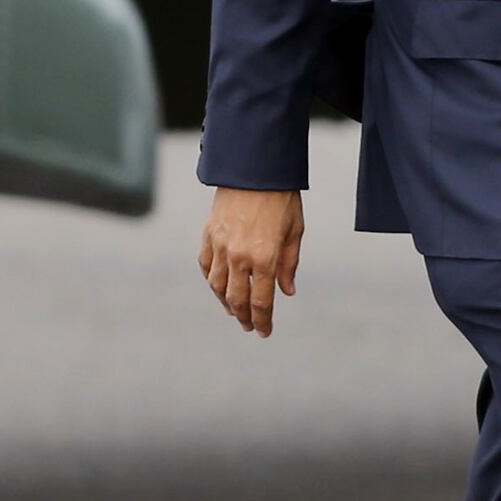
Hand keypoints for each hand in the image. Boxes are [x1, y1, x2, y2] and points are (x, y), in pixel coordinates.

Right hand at [199, 186, 303, 338]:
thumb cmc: (281, 198)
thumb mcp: (295, 231)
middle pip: (237, 299)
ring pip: (217, 286)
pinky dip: (211, 279)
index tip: (264, 332)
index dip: (262, 321)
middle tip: (249, 327)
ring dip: (225, 302)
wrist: (254, 168)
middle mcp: (240, 256)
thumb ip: (289, 264)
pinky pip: (206, 265)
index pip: (261, 302)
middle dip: (243, 318)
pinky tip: (219, 285)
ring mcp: (221, 246)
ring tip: (233, 311)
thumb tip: (286, 291)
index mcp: (265, 258)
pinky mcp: (209, 235)